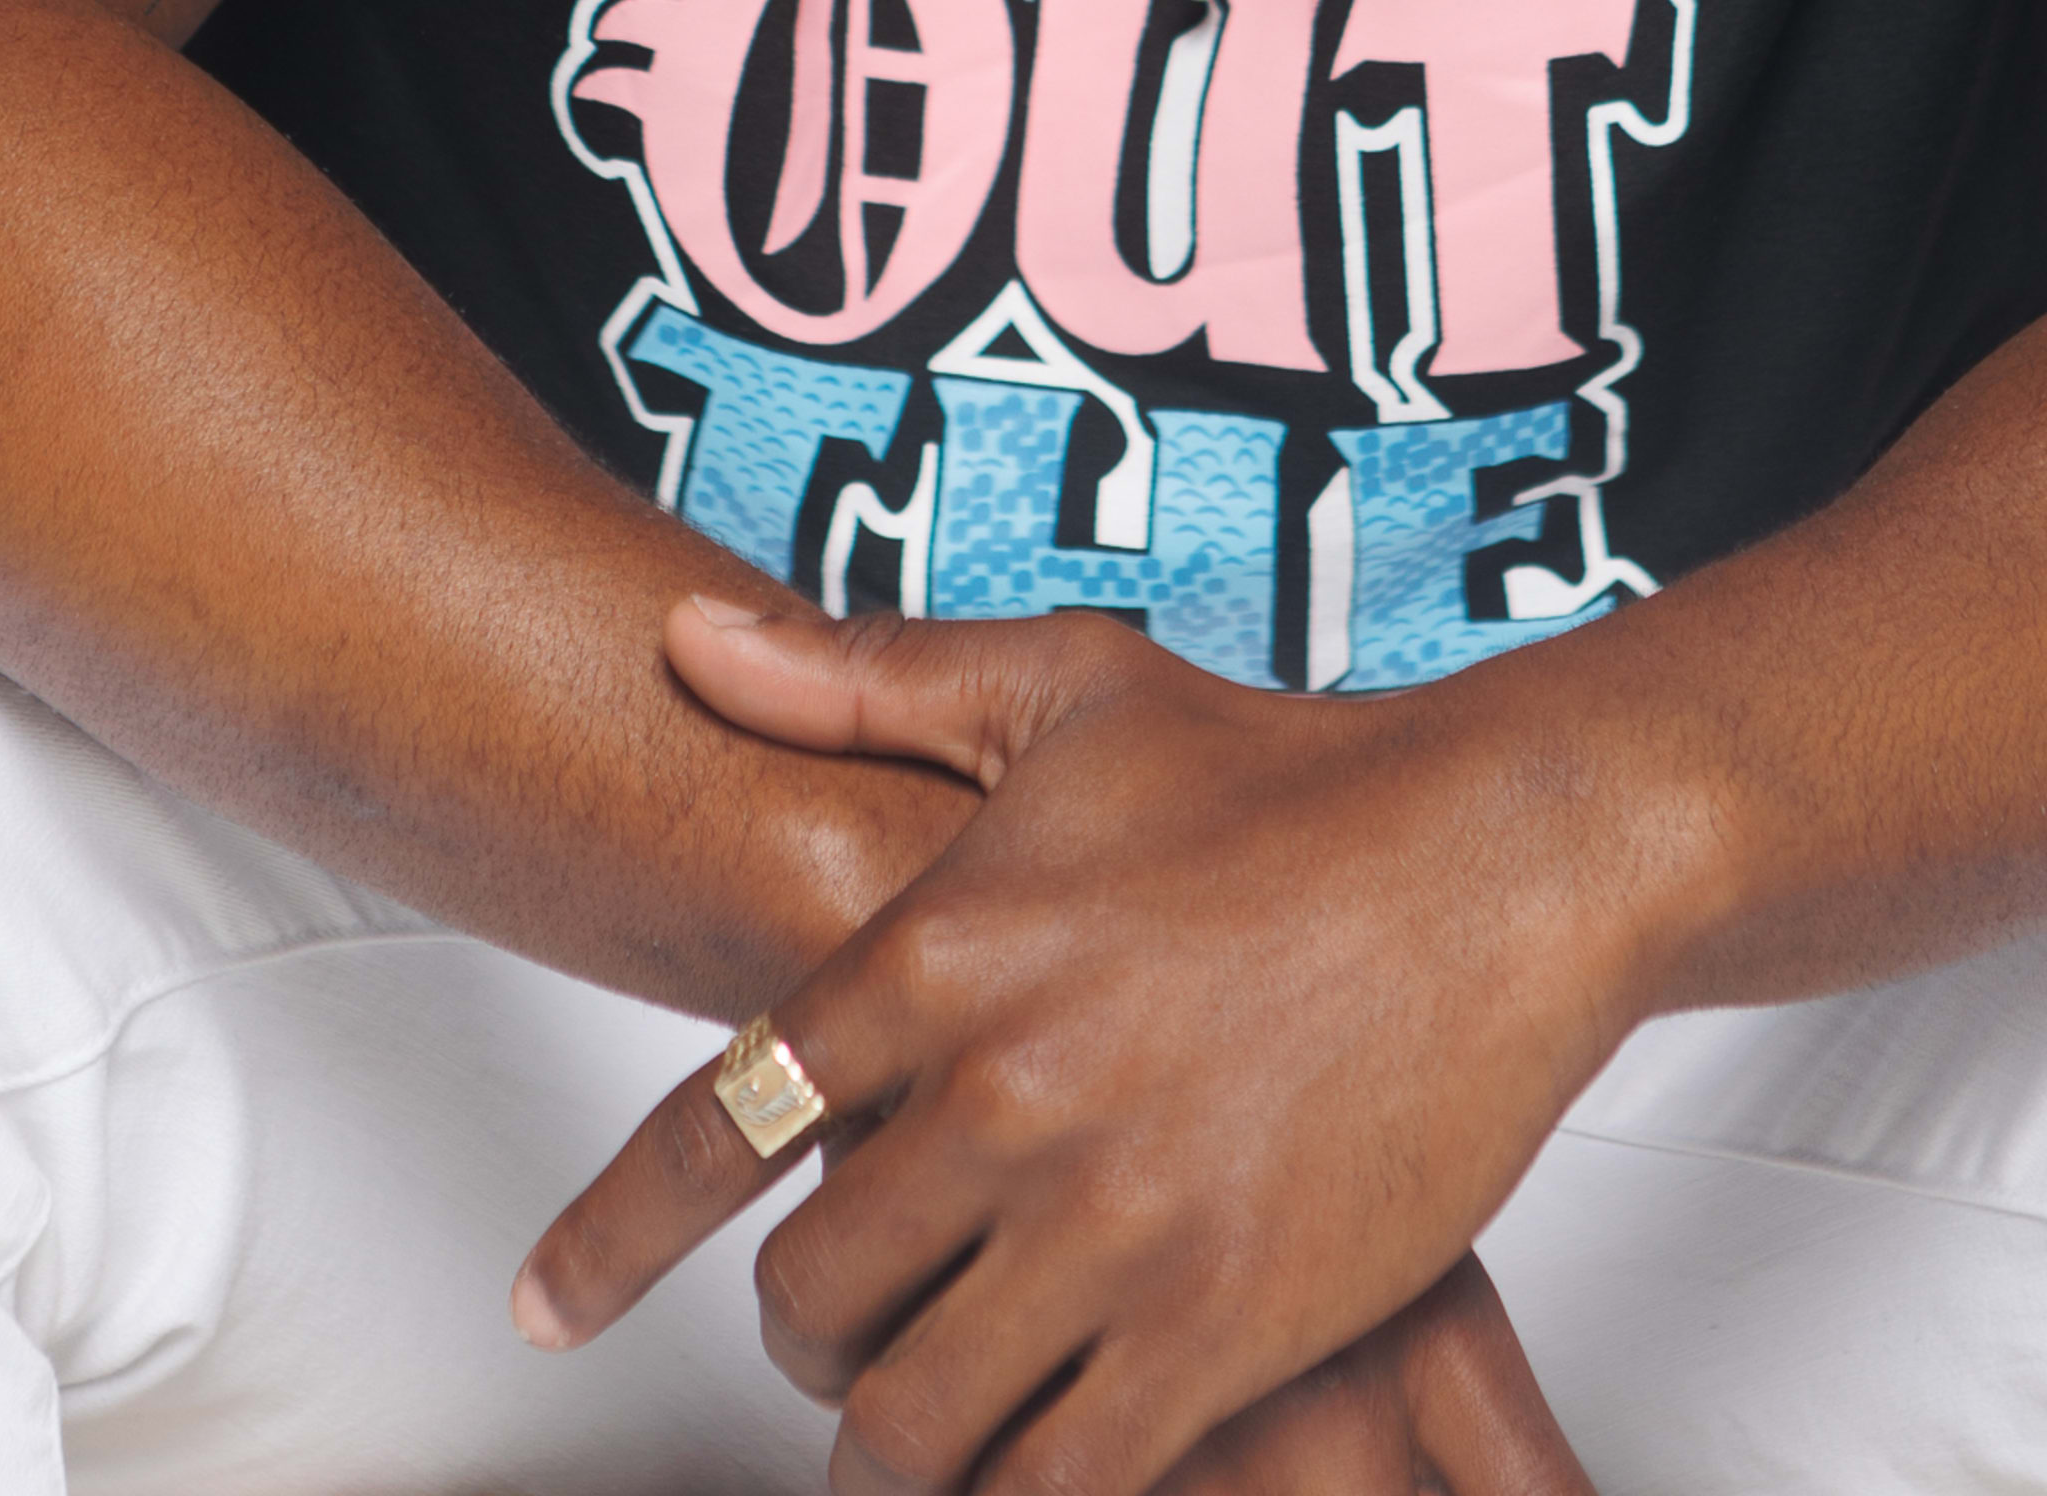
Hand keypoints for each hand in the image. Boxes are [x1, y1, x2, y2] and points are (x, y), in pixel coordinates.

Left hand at [518, 593, 1645, 1491]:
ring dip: (891, 1453)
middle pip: (811, 1299)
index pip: (722, 1123)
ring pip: (914, 1423)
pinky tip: (1022, 1477)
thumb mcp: (1067, 685)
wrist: (1506, 853)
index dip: (609, 1240)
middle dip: (800, 1343)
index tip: (539, 1310)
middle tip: (833, 1342)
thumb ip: (862, 677)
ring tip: (908, 1441)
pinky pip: (1058, 1483)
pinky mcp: (1221, 1325)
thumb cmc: (1293, 764)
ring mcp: (1110, 1221)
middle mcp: (1002, 1094)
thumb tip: (685, 636)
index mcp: (945, 945)